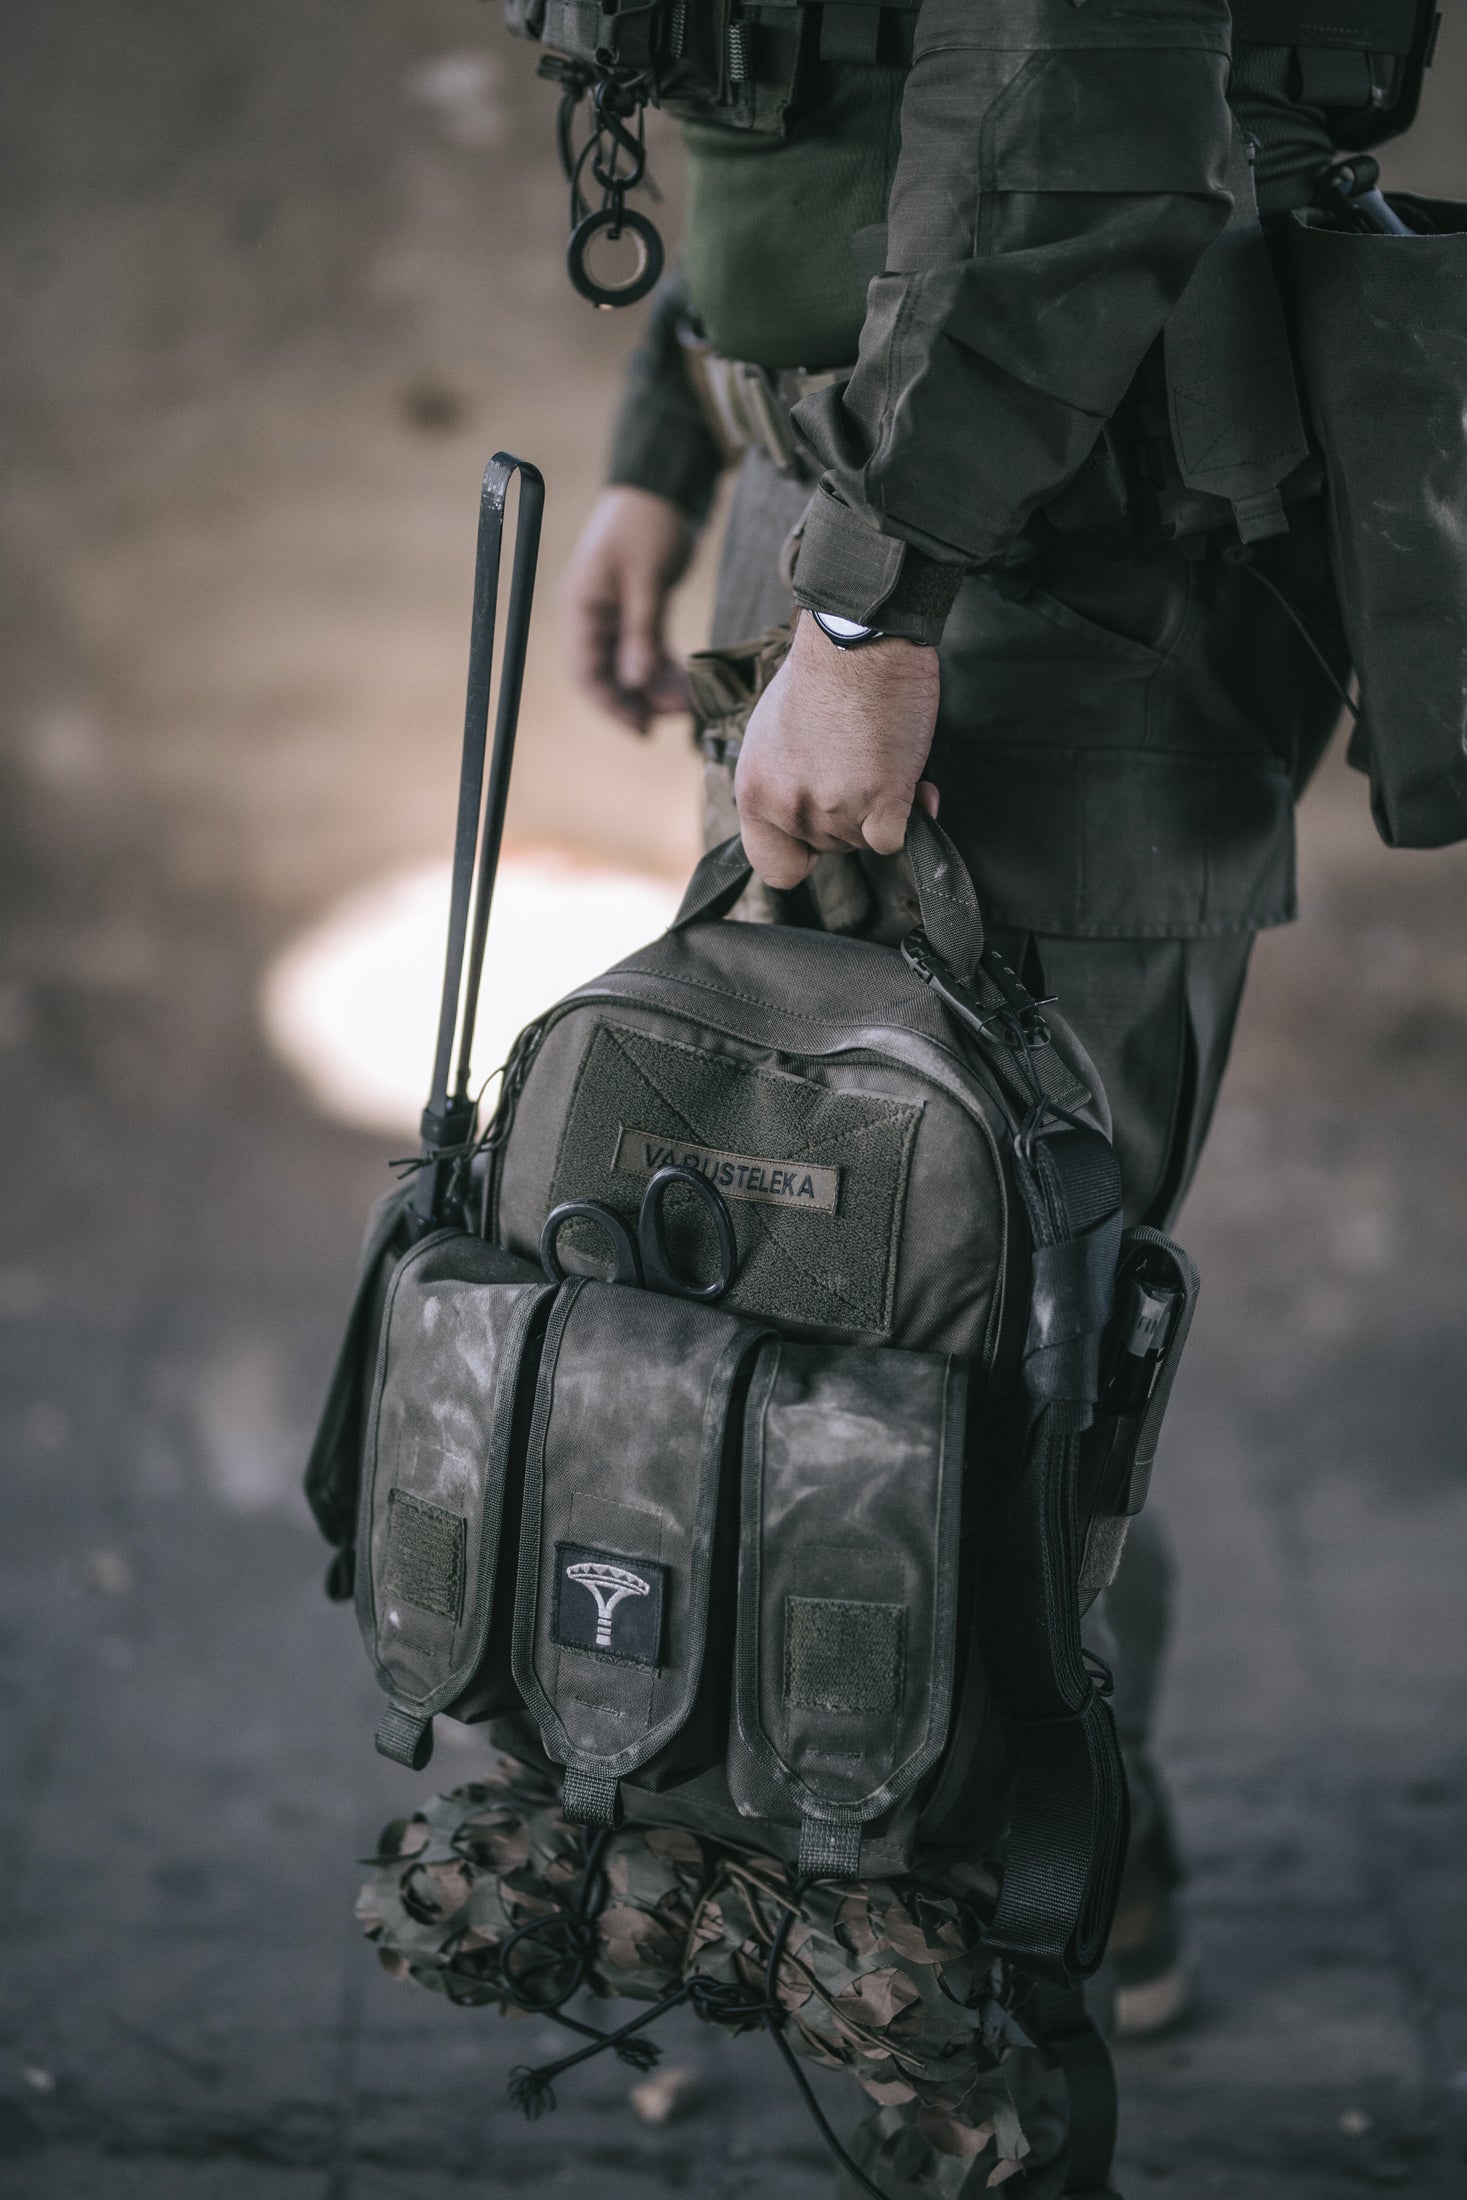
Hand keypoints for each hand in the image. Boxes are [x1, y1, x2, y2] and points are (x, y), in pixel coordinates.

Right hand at [558, 487, 696, 731]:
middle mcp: (592, 616)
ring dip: (655, 687)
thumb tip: (637, 683)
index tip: (641, 730)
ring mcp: (613, 614)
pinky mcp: (636, 610)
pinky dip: (662, 667)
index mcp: (582, 609)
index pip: (586, 672)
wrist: (661, 488)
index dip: (611, 706)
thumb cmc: (648, 525)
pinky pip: (644, 650)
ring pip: (629, 666)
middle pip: (607, 675)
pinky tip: (685, 684)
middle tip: (674, 719)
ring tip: (687, 704)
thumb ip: (641, 632)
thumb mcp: (646, 580)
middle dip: (639, 700)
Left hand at [734, 611, 940, 887]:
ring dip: (882, 809)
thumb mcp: (773, 736)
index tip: (817, 831)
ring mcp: (834, 808)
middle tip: (861, 766)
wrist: (857, 637)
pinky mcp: (880, 802)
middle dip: (849, 817)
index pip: (773, 867)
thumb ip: (783, 782)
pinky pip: (896, 840)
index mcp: (754, 791)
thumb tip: (808, 813)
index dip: (800, 853)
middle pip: (830, 849)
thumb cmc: (820, 673)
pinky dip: (911, 815)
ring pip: (865, 841)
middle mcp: (787, 806)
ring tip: (884, 756)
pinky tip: (914, 783)